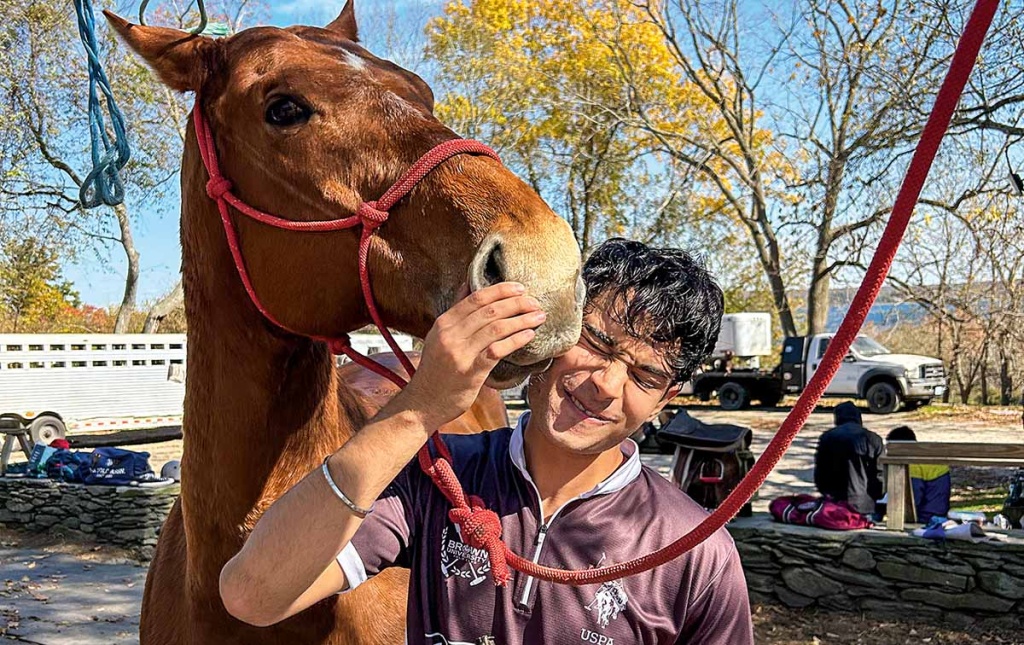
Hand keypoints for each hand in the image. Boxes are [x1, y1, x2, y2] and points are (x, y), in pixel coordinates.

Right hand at [398, 282, 544, 427]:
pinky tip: (529, 335)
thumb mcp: (438, 336)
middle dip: (516, 304)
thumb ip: (455, 312)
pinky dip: (516, 340)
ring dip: (521, 320)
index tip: (520, 288)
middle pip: (489, 311)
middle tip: (535, 302)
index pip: (476, 298)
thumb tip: (467, 284)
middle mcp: (450, 334)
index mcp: (443, 323)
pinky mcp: (470, 371)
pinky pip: (497, 350)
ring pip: (496, 328)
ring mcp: (460, 352)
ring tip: (538, 317)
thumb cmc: (436, 369)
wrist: (423, 402)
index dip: (501, 290)